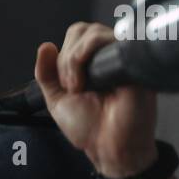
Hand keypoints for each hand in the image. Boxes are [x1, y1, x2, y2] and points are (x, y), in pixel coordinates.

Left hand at [34, 22, 157, 178]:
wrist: (110, 148)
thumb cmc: (90, 129)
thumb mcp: (57, 100)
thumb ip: (46, 74)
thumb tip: (45, 46)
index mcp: (93, 62)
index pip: (77, 35)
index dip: (64, 56)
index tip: (66, 85)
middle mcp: (109, 58)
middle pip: (84, 30)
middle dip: (68, 58)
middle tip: (72, 87)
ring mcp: (122, 59)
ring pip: (94, 33)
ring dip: (76, 59)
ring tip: (80, 87)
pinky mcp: (133, 64)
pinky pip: (111, 42)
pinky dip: (90, 54)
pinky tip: (90, 81)